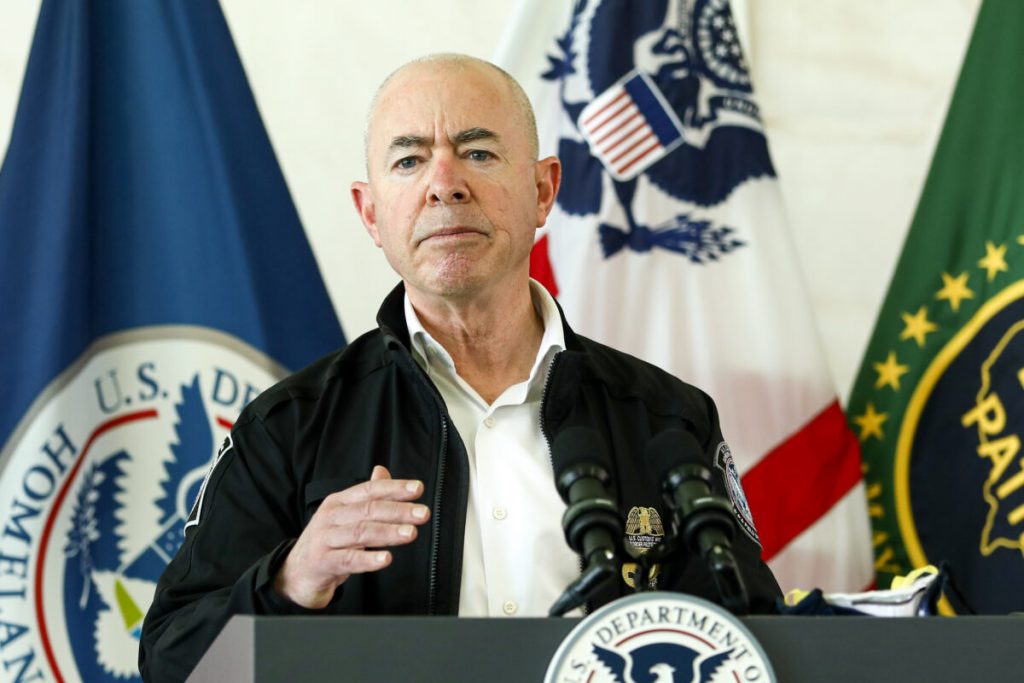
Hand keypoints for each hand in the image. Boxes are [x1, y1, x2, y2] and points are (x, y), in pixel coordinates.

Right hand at [273, 465, 429, 608]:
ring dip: (388, 532)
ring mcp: (324, 539)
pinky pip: (348, 560)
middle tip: (422, 513)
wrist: (295, 574)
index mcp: (339, 502)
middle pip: (368, 510)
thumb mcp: (345, 516)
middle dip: (398, 511)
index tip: (417, 489)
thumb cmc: (326, 543)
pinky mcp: (322, 562)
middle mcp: (330, 517)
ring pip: (360, 532)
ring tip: (410, 533)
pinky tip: (386, 559)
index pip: (369, 490)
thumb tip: (383, 472)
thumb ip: (366, 496)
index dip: (394, 488)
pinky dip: (368, 559)